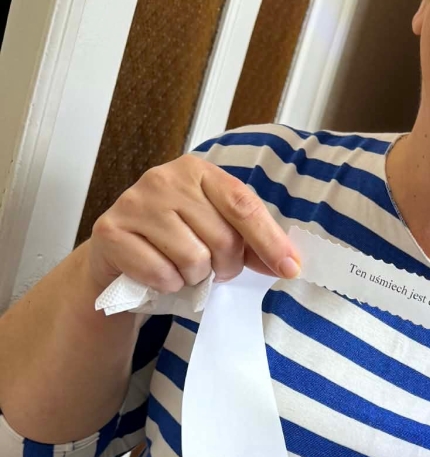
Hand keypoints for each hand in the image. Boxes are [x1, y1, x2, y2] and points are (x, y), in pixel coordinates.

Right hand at [88, 155, 300, 294]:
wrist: (117, 254)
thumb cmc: (174, 241)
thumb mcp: (215, 231)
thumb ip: (251, 242)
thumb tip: (289, 263)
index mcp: (197, 172)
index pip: (243, 205)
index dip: (269, 241)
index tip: (290, 269)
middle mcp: (164, 178)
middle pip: (222, 238)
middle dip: (226, 267)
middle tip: (214, 270)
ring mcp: (135, 202)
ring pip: (193, 258)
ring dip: (195, 277)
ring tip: (183, 269)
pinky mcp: (111, 231)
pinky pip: (161, 273)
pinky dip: (168, 285)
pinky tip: (159, 274)